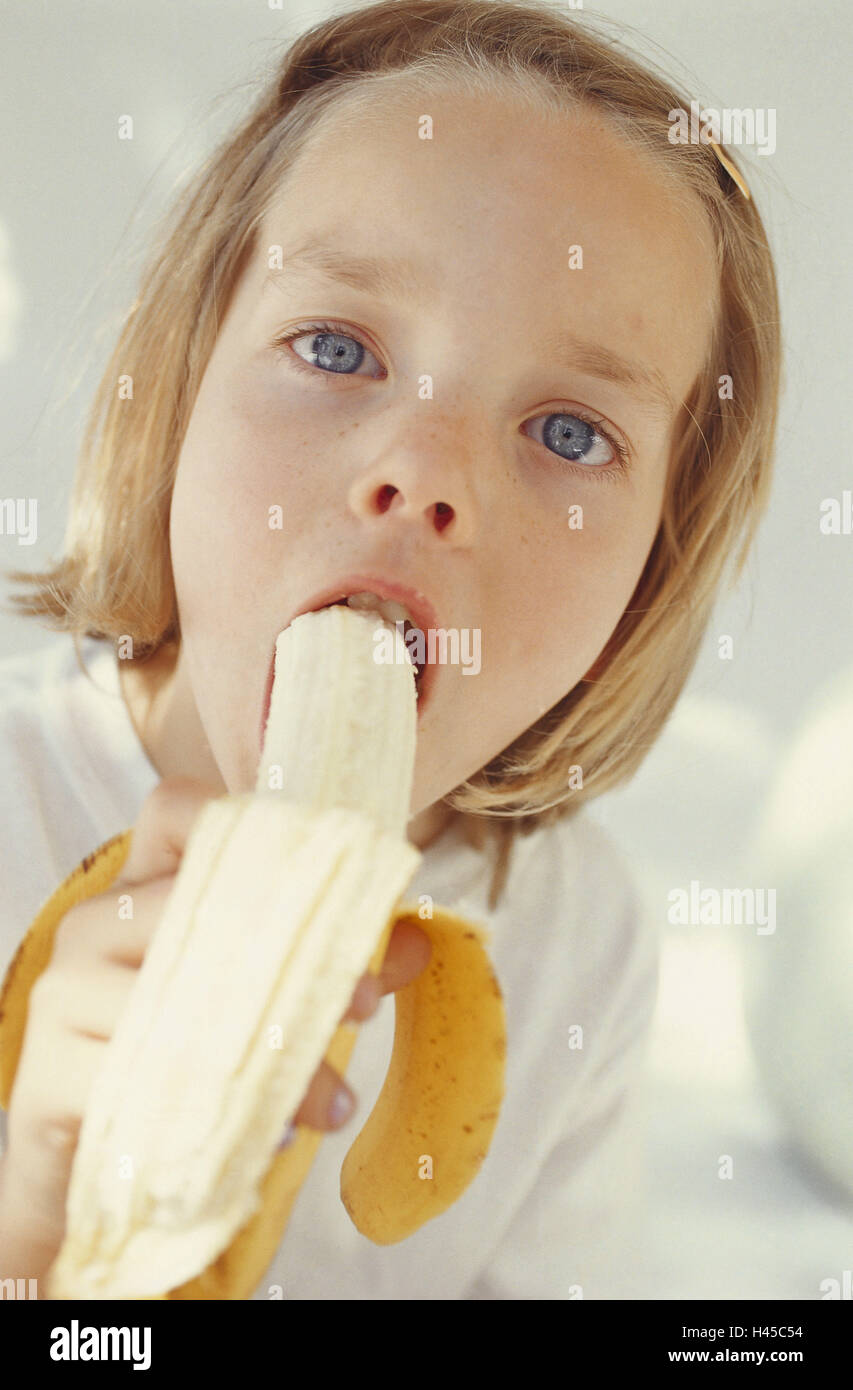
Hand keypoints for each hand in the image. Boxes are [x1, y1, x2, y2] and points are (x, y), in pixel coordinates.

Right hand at [0, 776, 430, 1273]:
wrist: (88, 1149)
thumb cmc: (184, 1046)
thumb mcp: (260, 993)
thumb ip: (331, 959)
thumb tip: (421, 940)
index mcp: (141, 883)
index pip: (179, 810)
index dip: (254, 827)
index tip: (326, 882)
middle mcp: (94, 921)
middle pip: (205, 908)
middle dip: (301, 960)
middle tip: (364, 1006)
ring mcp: (64, 991)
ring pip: (189, 1004)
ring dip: (278, 1057)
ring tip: (335, 1102)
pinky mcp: (49, 1070)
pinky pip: (148, 1082)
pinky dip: (223, 1113)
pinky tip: (272, 1136)